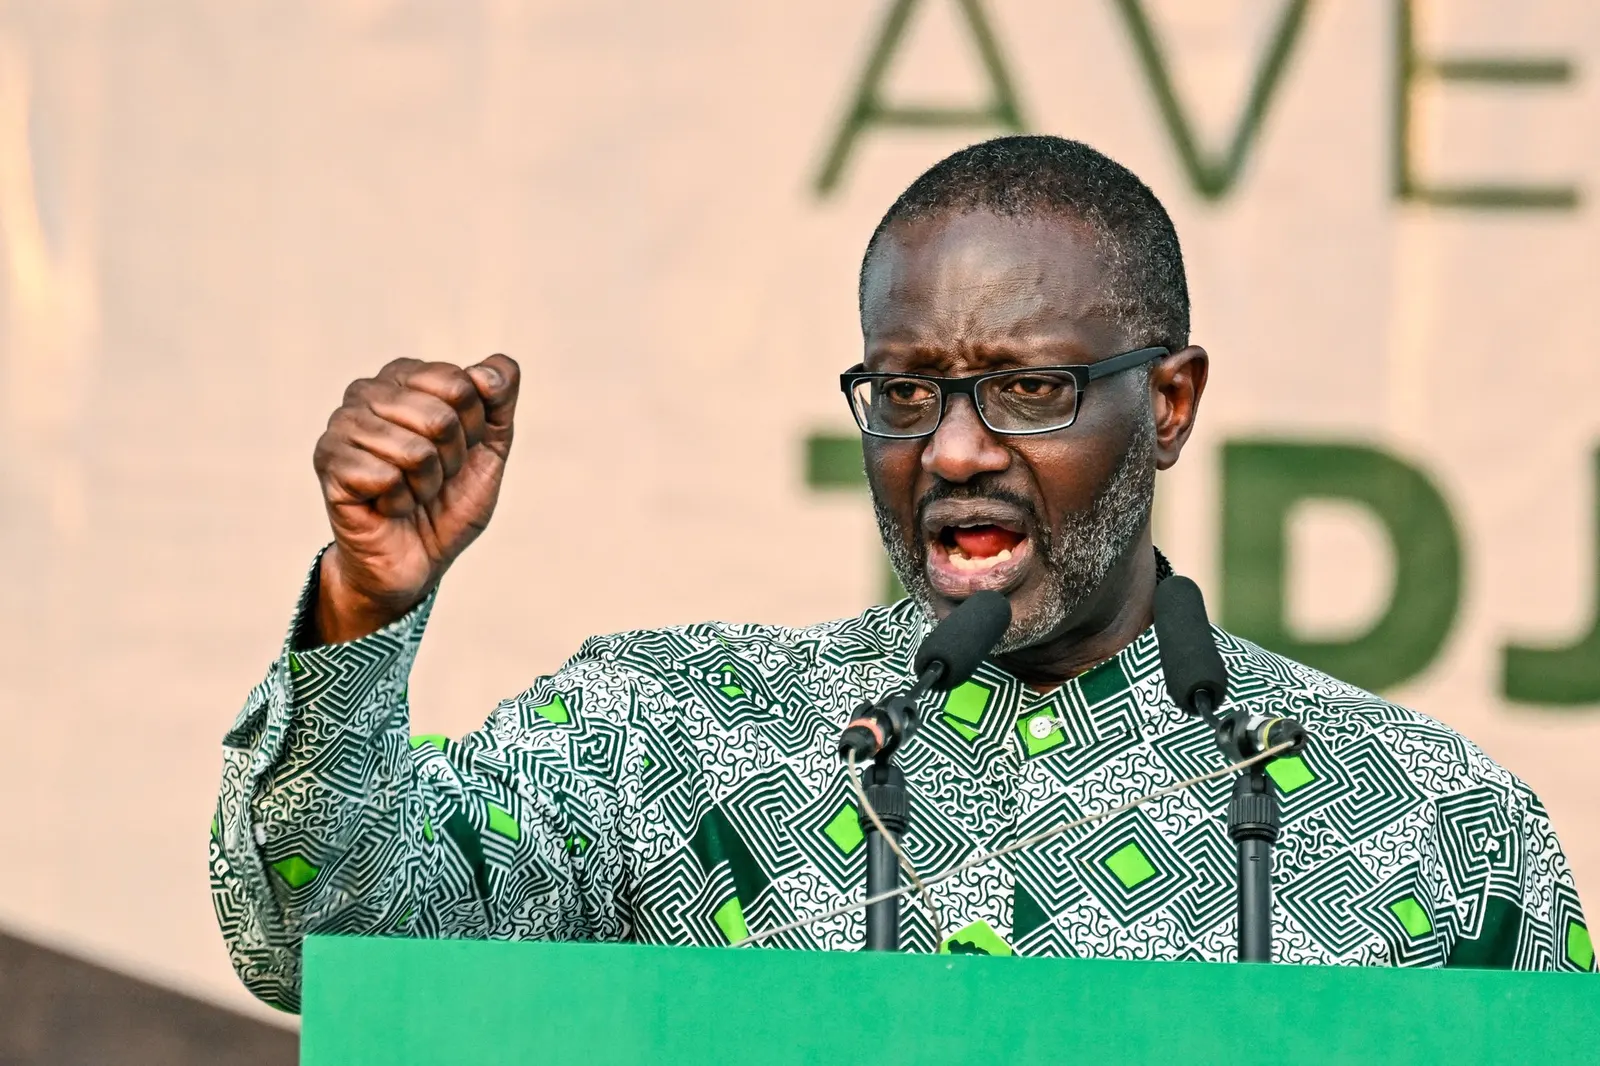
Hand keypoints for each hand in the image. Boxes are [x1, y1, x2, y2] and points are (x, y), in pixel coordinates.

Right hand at [310, 354, 519, 643]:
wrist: (419, 559)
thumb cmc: (450, 498)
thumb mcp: (492, 446)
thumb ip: (500, 398)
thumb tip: (487, 372)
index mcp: (403, 376)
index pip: (459, 383)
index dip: (474, 427)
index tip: (461, 448)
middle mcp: (365, 392)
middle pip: (439, 417)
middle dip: (451, 459)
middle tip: (433, 476)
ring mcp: (340, 426)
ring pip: (414, 450)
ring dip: (426, 484)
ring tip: (411, 491)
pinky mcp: (327, 464)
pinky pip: (387, 478)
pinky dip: (400, 502)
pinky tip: (388, 506)